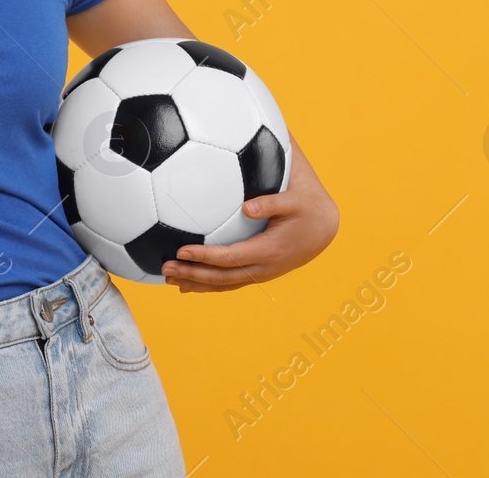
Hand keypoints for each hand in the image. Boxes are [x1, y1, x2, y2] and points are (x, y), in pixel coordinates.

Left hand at [162, 134, 337, 291]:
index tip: (181, 250)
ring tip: (170, 279)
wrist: (322, 229)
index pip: (230, 258)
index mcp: (268, 251)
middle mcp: (263, 268)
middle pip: (221, 277)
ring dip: (196, 284)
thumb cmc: (305, 209)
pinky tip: (189, 285)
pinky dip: (209, 286)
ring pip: (224, 285)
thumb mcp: (294, 201)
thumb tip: (246, 206)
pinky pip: (230, 284)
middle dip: (192, 274)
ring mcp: (261, 274)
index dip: (204, 256)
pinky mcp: (259, 274)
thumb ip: (271, 202)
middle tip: (165, 268)